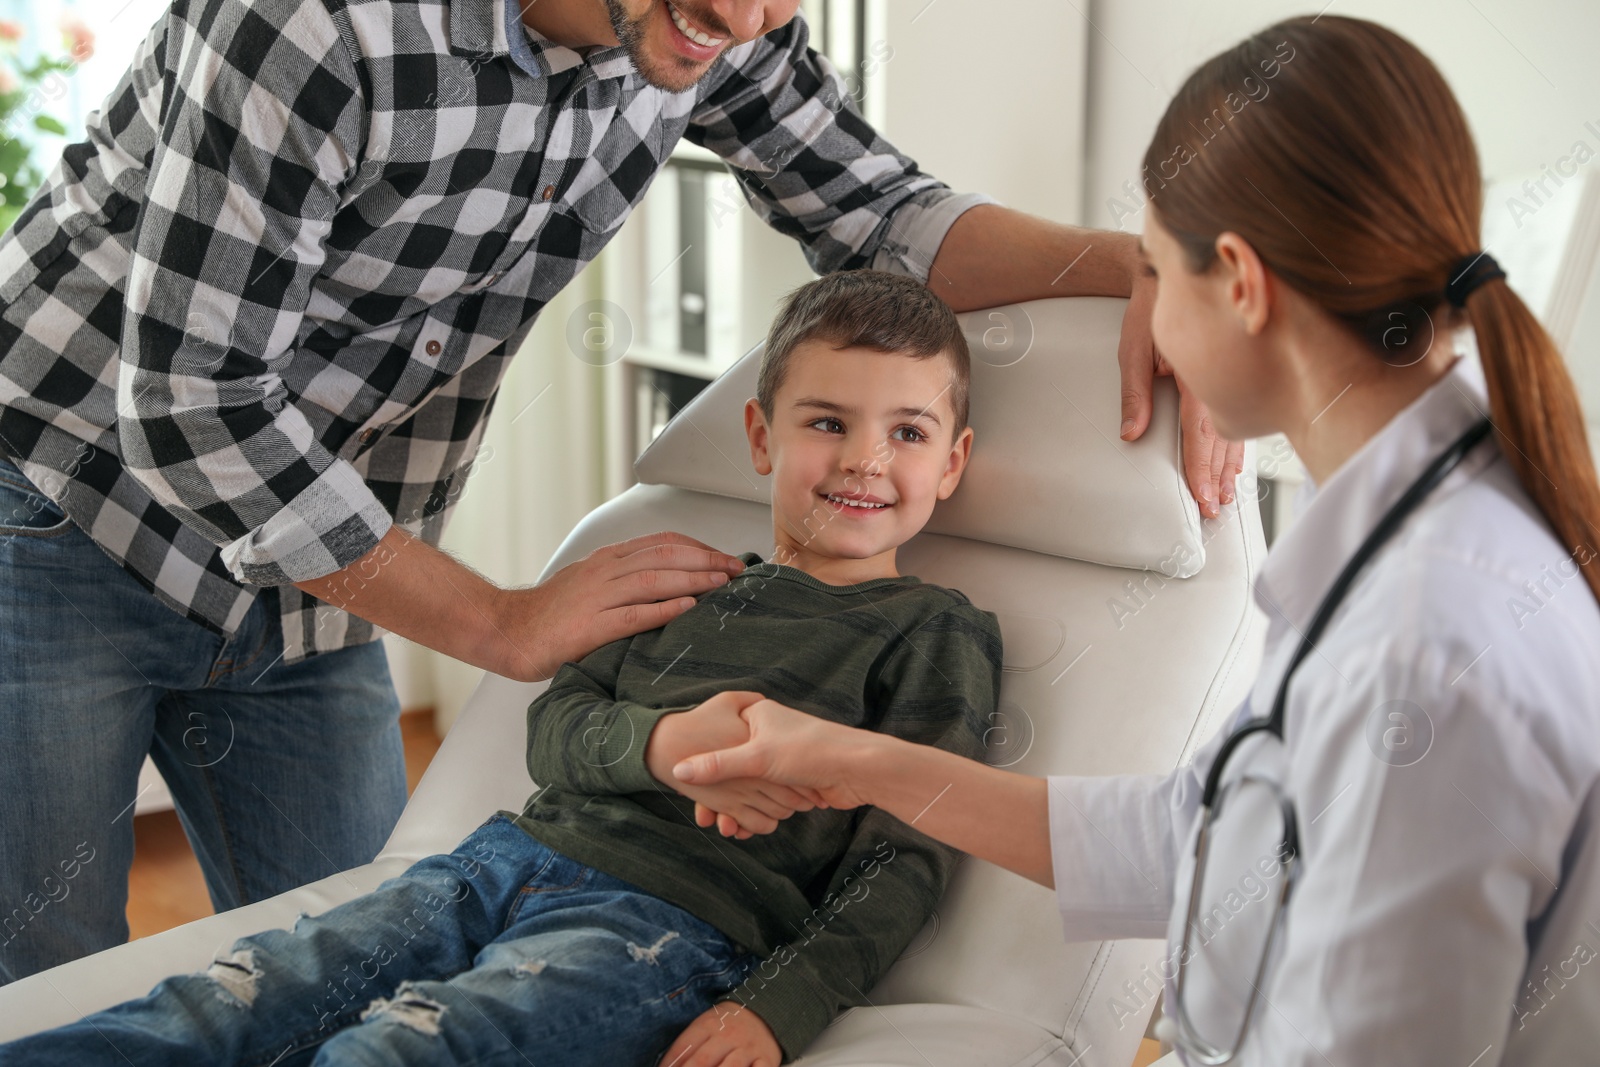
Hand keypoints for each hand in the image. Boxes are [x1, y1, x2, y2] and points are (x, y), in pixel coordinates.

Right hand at [492, 532, 745, 681]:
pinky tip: (686, 608)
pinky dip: (662, 609)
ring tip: (722, 584)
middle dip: (706, 559)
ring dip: (693, 578)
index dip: (698, 546)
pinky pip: (632, 614)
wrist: (509, 630)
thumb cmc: (551, 613)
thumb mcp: (590, 583)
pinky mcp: (589, 627)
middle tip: (736, 570)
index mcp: (607, 559)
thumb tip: (669, 582)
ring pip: (653, 579)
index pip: (662, 542)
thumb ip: (625, 579)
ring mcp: (597, 597)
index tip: (724, 557)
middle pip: (665, 555)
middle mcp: (605, 571)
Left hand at [658, 999, 779, 1066]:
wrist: (765, 1012)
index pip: (683, 1047)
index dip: (670, 1063)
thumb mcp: (706, 1025)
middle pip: (703, 1061)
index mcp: (708, 1025)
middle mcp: (728, 1036)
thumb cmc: (727, 1025)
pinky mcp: (766, 1059)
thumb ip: (687, 1046)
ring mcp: (747, 1049)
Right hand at [671, 699, 871, 834]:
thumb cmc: (810, 751)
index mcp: (757, 716)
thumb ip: (716, 765)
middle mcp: (766, 734)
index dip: (701, 761)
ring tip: (725, 828)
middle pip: (731, 766)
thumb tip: (677, 772)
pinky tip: (743, 829)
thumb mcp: (757, 757)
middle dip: (719, 795)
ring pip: (747, 786)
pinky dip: (754, 814)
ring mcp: (779, 759)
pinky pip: (764, 798)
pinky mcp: (791, 780)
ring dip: (737, 808)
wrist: (858, 770)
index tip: (684, 782)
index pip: (719, 735)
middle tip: (704, 816)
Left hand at [1116, 270, 1244, 518]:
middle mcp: (1219, 379)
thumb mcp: (1133, 348)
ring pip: (1235, 430)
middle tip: (1216, 507)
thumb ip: (1135, 392)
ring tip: (1229, 492)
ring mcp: (1229, 376)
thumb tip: (1131, 432)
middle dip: (1218, 476)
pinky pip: (1239, 413)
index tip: (1202, 496)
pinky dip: (1239, 441)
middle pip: (1222, 440)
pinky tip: (1239, 460)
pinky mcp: (1230, 373)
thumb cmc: (1150, 308)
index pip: (1199, 435)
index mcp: (1196, 376)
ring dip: (1231, 465)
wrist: (1171, 273)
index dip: (1201, 469)